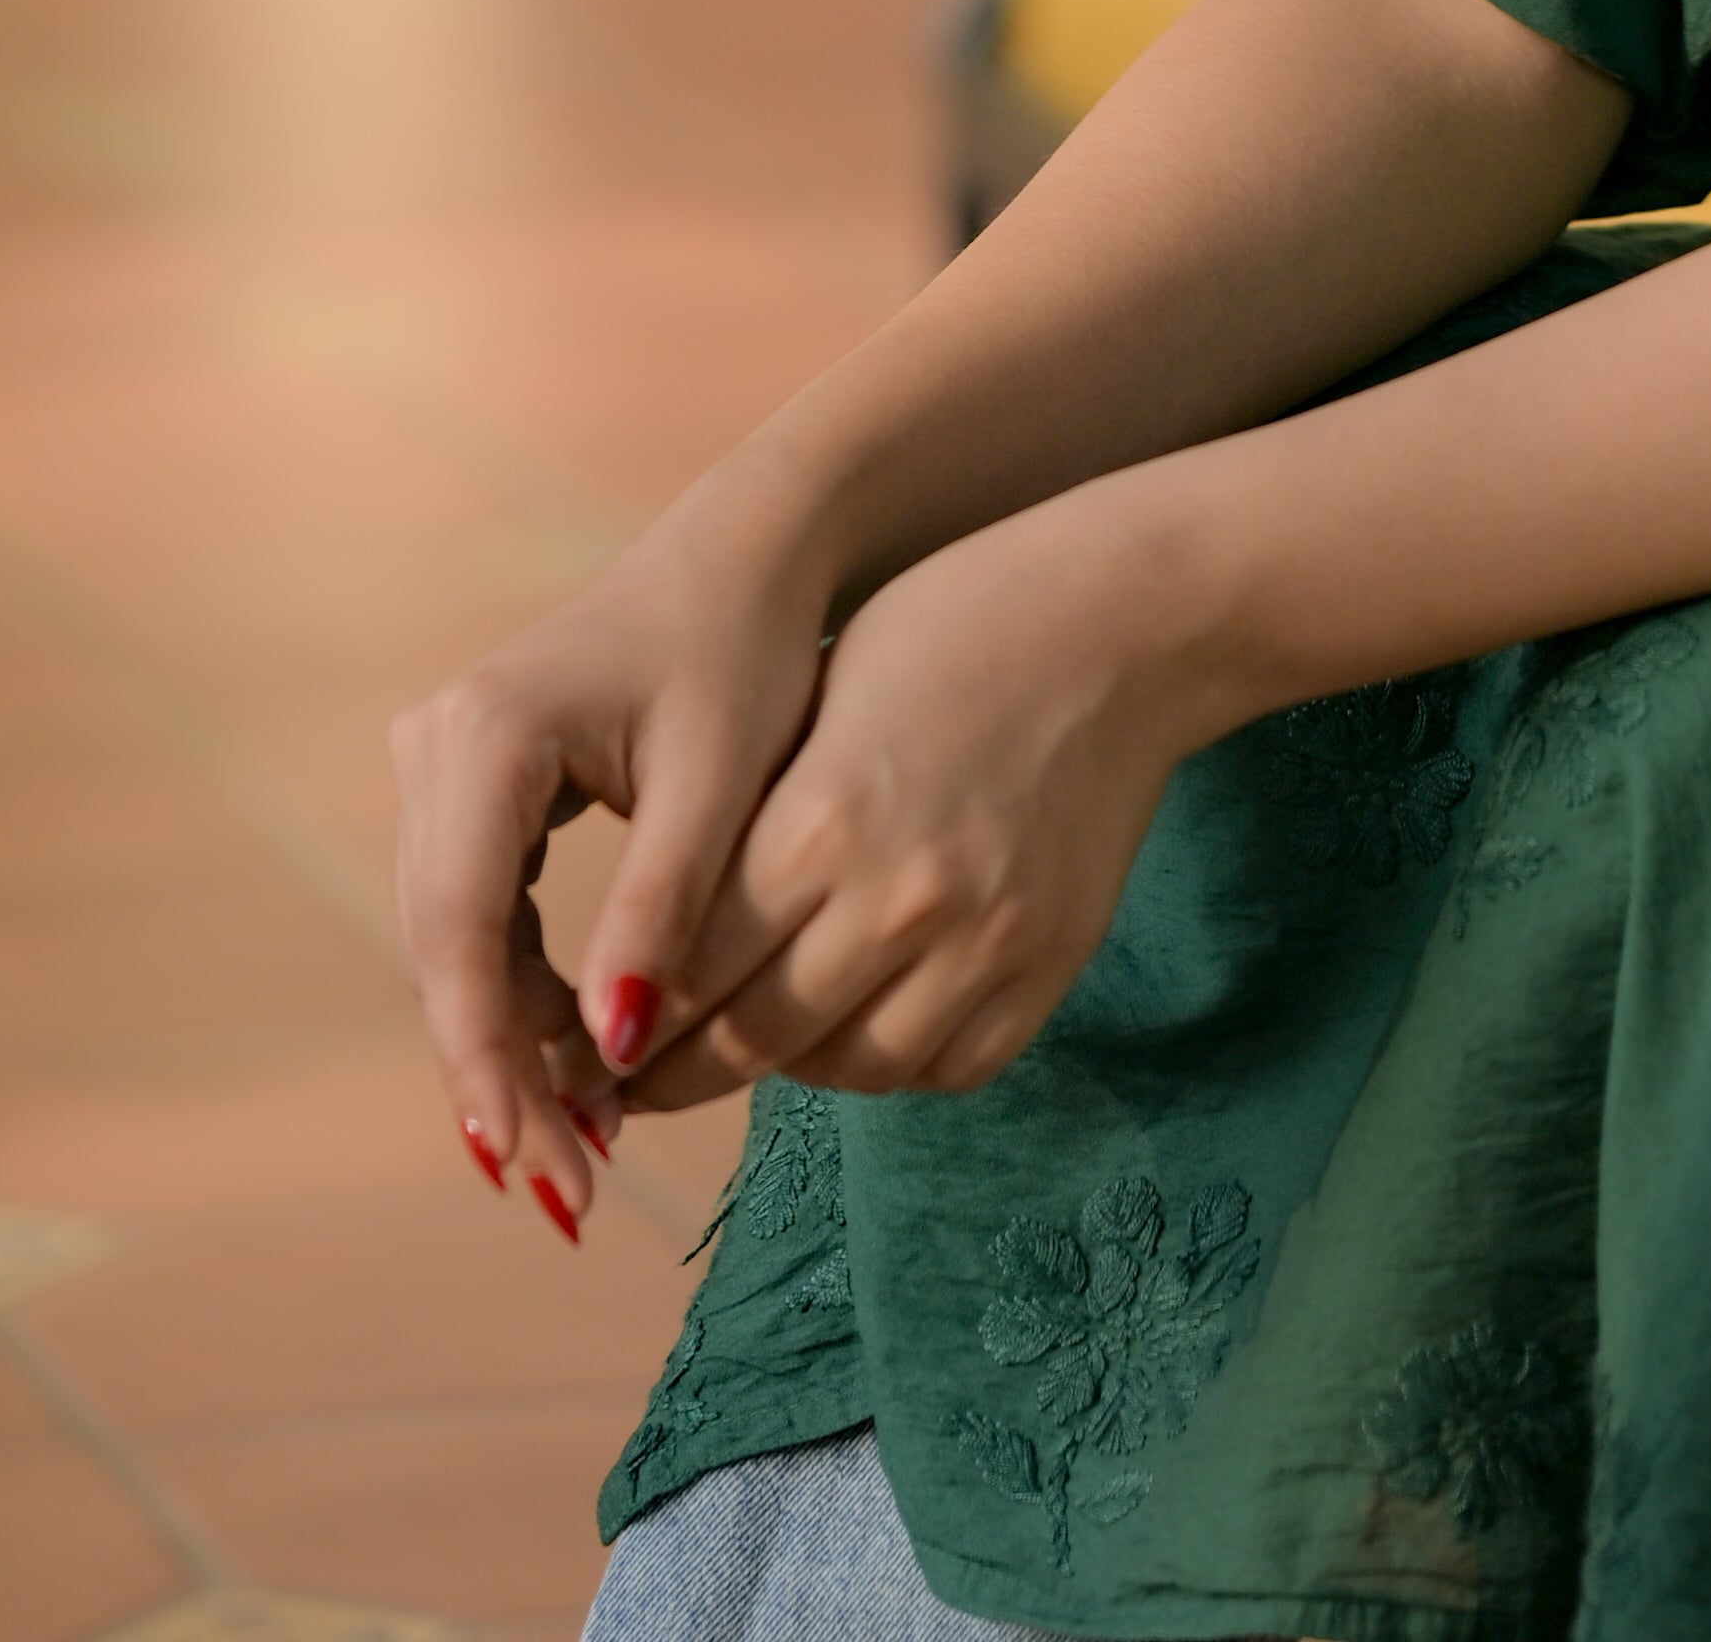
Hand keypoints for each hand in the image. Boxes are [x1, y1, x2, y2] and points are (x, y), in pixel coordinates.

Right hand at [388, 458, 838, 1229]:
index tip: (524, 1160)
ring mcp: (443, 762)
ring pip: (455, 946)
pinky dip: (525, 996)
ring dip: (512, 1049)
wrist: (749, 556)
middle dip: (503, 1076)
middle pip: (446, 950)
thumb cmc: (747, 653)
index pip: (461, 929)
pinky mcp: (472, 786)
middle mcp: (439, 744)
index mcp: (490, 732)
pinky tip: (584, 1071)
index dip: (486, 1057)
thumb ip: (663, 912)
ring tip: (583, 1156)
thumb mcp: (718, 786)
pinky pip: (480, 916)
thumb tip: (615, 1056)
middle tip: (569, 1193)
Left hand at [618, 485, 1213, 1106]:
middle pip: (756, 1037)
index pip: (689, 970)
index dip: (626, 1023)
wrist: (1122, 620)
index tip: (588, 1048)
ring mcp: (983, 940)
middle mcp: (898, 896)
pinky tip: (856, 1031)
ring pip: (848, 1068)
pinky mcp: (1047, 964)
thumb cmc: (950, 632)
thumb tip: (664, 949)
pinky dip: (889, 1063)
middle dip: (679, 1072)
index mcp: (820, 818)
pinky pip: (946, 1066)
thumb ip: (749, 828)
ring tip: (745, 1050)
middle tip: (630, 1089)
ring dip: (787, 1068)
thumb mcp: (821, 704)